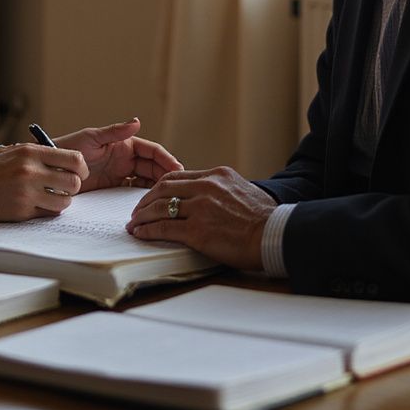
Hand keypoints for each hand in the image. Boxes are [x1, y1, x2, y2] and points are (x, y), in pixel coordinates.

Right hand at [0, 143, 87, 220]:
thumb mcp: (17, 153)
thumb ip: (43, 155)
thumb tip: (73, 163)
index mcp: (31, 152)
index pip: (74, 159)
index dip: (81, 168)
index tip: (79, 173)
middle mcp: (31, 171)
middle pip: (74, 183)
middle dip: (73, 187)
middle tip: (66, 188)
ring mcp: (26, 193)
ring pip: (64, 202)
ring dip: (62, 201)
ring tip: (53, 197)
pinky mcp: (22, 211)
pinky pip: (48, 214)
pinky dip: (47, 210)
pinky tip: (38, 205)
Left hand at [53, 117, 183, 191]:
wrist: (52, 169)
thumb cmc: (69, 148)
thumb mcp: (92, 138)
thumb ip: (115, 131)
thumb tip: (137, 120)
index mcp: (125, 144)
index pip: (152, 151)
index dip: (166, 159)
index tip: (177, 170)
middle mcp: (125, 158)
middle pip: (153, 167)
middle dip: (166, 176)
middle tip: (176, 189)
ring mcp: (120, 174)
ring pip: (146, 180)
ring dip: (156, 187)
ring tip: (166, 198)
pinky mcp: (113, 188)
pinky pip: (133, 192)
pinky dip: (142, 196)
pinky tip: (149, 204)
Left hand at [125, 167, 276, 270]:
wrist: (275, 234)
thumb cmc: (265, 218)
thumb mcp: (242, 190)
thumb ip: (222, 190)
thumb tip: (210, 197)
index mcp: (216, 175)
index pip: (178, 176)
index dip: (160, 186)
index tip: (153, 196)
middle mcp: (206, 187)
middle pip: (164, 188)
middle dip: (145, 199)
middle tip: (137, 210)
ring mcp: (200, 208)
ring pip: (160, 207)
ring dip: (142, 215)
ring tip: (134, 223)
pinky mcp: (198, 231)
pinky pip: (164, 227)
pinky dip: (148, 230)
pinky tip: (141, 233)